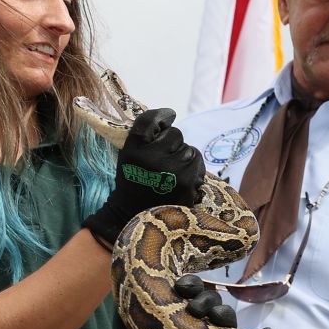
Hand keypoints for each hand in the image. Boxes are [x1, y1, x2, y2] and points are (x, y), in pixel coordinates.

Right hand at [82, 108, 205, 248]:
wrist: (134, 214)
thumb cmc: (134, 180)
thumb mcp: (130, 156)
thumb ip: (146, 138)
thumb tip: (170, 115)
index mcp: (133, 149)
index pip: (150, 120)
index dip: (162, 115)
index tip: (170, 115)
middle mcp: (151, 158)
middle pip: (175, 134)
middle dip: (173, 143)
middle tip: (164, 157)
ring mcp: (171, 171)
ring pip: (190, 149)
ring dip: (184, 156)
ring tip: (172, 170)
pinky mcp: (188, 183)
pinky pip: (198, 163)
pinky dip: (194, 168)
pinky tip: (181, 178)